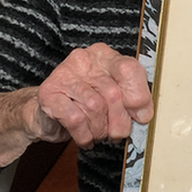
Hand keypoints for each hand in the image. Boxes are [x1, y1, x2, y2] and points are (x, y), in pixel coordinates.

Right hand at [35, 43, 153, 148]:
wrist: (48, 112)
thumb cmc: (86, 102)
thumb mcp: (115, 95)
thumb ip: (133, 99)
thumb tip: (143, 114)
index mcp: (104, 55)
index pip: (129, 69)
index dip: (138, 97)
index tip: (140, 116)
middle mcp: (84, 60)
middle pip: (113, 93)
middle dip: (119, 122)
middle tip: (116, 133)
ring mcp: (64, 74)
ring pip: (95, 107)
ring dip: (100, 129)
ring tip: (98, 132)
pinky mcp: (49, 93)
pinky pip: (76, 119)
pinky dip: (84, 135)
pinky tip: (85, 136)